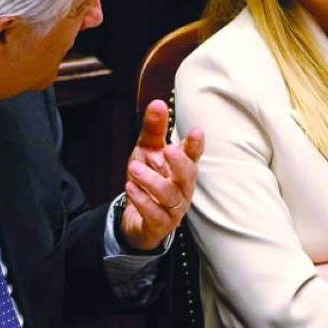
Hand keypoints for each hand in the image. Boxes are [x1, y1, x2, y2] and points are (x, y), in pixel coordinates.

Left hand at [119, 99, 204, 250]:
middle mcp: (182, 188)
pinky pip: (155, 214)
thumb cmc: (148, 181)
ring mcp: (173, 208)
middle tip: (167, 149)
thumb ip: (154, 129)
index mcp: (182, 168)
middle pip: (188, 176)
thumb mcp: (147, 151)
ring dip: (152, 181)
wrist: (137, 219)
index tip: (196, 132)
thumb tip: (157, 103)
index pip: (194, 155)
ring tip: (133, 169)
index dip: (196, 145)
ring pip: (169, 195)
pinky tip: (131, 187)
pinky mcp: (160, 224)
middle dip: (179, 162)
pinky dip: (143, 200)